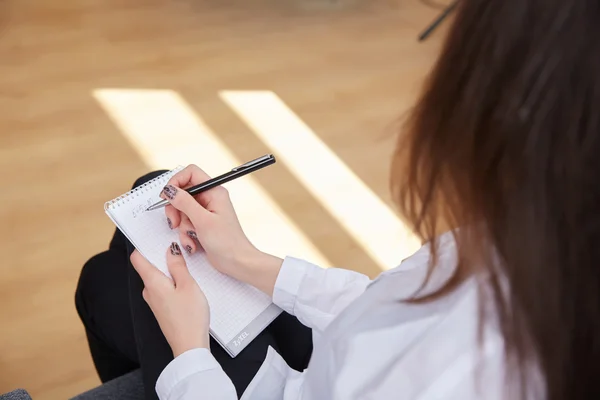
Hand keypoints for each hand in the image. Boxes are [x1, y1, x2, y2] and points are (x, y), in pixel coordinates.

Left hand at [130, 245, 209, 356]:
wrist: (189, 346)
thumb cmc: (190, 316)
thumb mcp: (188, 285)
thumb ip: (178, 266)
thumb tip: (170, 250)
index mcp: (152, 282)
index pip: (138, 258)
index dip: (145, 245)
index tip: (156, 236)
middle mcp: (149, 291)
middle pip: (149, 266)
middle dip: (161, 256)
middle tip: (178, 246)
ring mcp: (154, 301)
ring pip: (158, 278)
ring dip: (169, 270)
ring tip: (187, 263)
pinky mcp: (162, 309)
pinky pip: (163, 289)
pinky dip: (172, 282)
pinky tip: (187, 283)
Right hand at [160, 165, 282, 294]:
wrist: (237, 263)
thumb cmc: (227, 242)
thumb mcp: (202, 221)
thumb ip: (184, 203)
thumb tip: (169, 189)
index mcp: (214, 192)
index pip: (190, 173)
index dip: (175, 182)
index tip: (166, 196)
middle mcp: (210, 198)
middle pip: (182, 193)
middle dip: (176, 210)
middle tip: (175, 222)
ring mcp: (206, 211)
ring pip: (182, 211)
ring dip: (182, 226)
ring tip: (191, 237)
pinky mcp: (202, 224)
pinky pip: (186, 223)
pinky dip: (186, 234)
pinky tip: (194, 244)